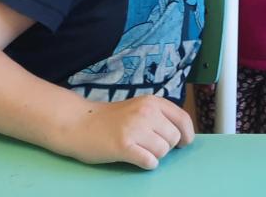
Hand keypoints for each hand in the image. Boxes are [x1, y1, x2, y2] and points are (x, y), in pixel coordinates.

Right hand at [58, 95, 193, 169]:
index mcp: (152, 102)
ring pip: (162, 151)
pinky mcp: (123, 146)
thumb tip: (182, 135)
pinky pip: (149, 161)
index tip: (183, 143)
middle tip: (149, 146)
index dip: (187, 134)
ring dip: (154, 155)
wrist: (78, 123)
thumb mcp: (138, 108)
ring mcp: (134, 128)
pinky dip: (146, 164)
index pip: (183, 119)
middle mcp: (146, 112)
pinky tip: (136, 158)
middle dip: (166, 147)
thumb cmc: (110, 119)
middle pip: (174, 138)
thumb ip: (158, 116)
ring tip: (139, 150)